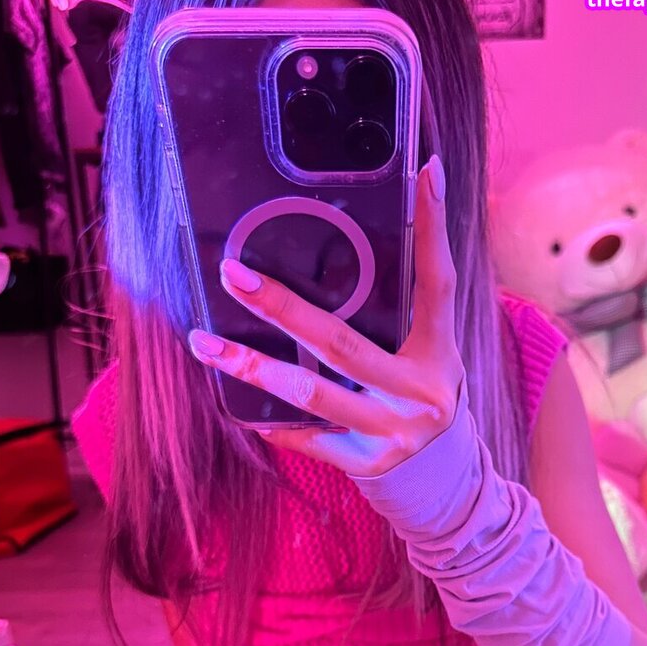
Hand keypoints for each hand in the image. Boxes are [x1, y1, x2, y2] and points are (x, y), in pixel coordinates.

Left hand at [189, 155, 464, 477]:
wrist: (437, 474)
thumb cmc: (419, 391)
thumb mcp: (426, 349)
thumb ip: (402, 306)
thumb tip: (357, 233)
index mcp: (440, 350)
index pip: (437, 282)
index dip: (432, 227)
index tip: (424, 171)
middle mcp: (421, 391)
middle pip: (344, 344)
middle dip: (282, 308)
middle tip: (233, 276)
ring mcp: (394, 432)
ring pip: (314, 394)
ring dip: (254, 367)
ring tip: (206, 344)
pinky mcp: (367, 464)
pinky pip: (307, 438)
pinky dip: (270, 418)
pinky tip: (234, 400)